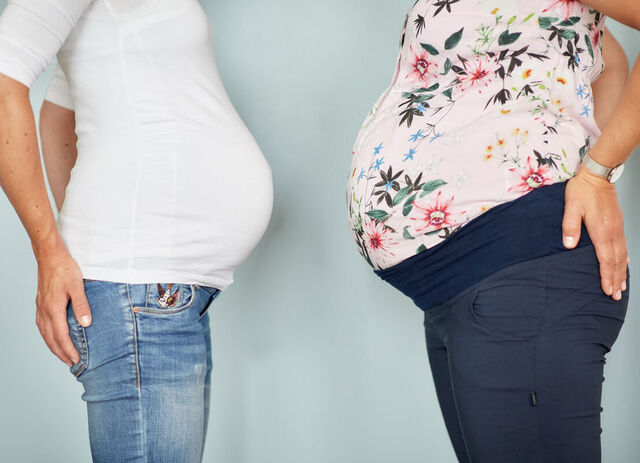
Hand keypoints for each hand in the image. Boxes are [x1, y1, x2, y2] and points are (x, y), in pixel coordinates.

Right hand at [34, 236, 91, 366]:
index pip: (61, 336)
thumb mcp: (77, 286)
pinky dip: (47, 335)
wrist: (50, 255)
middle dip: (61, 353)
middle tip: (71, 363)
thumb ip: (81, 305)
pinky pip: (42, 325)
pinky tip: (52, 337)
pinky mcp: (40, 303)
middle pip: (51, 339)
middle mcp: (44, 311)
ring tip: (62, 354)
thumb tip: (86, 324)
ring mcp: (40, 307)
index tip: (76, 359)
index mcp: (54, 308)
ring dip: (53, 346)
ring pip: (45, 333)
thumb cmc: (65, 268)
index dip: (68, 350)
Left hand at [563, 166, 628, 300]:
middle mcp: (613, 232)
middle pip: (616, 261)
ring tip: (621, 287)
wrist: (598, 175)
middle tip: (615, 296)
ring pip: (622, 255)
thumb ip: (570, 226)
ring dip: (621, 272)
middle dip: (616, 280)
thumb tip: (568, 246)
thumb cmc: (582, 190)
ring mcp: (618, 228)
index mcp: (601, 230)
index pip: (605, 259)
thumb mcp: (571, 207)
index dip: (606, 276)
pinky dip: (624, 259)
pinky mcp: (618, 224)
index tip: (607, 290)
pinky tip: (624, 265)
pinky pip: (624, 246)